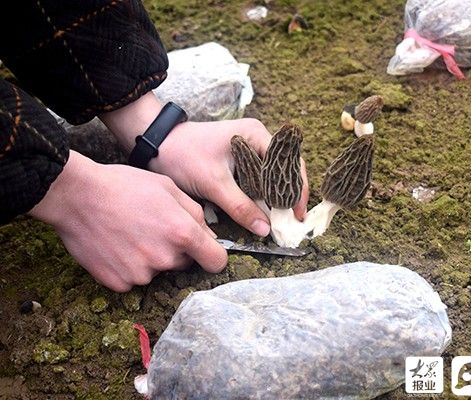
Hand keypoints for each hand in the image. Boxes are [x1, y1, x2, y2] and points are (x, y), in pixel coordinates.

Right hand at [28, 151, 226, 291]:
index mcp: (182, 233)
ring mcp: (141, 274)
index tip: (205, 250)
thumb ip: (195, 213)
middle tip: (153, 228)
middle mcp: (165, 258)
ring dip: (150, 257)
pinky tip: (115, 245)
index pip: (216, 261)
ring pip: (157, 270)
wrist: (75, 196)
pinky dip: (128, 266)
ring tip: (130, 233)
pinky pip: (133, 279)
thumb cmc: (123, 185)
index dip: (212, 254)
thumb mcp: (168, 187)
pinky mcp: (118, 284)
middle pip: (184, 263)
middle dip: (176, 249)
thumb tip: (209, 234)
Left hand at [101, 92, 309, 236]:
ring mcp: (249, 148)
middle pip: (285, 170)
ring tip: (282, 220)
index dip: (297, 189)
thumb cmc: (184, 156)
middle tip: (293, 221)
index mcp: (257, 135)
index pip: (290, 163)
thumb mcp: (214, 183)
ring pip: (273, 176)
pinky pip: (259, 179)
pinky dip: (263, 195)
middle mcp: (258, 138)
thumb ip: (240, 206)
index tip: (297, 214)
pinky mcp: (240, 160)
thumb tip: (266, 229)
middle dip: (290, 196)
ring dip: (277, 197)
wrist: (156, 144)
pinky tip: (264, 212)